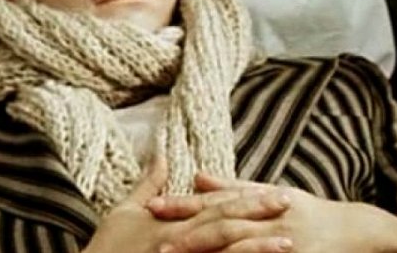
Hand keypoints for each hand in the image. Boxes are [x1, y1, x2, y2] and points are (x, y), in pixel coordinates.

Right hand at [83, 157, 293, 252]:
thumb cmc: (106, 247)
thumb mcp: (123, 211)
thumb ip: (148, 184)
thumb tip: (162, 154)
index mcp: (172, 221)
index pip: (216, 205)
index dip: (248, 197)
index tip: (277, 192)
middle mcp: (179, 240)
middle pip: (226, 224)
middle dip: (259, 214)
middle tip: (290, 204)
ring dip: (257, 248)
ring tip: (289, 244)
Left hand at [147, 174, 396, 252]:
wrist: (360, 230)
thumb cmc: (313, 213)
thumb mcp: (273, 193)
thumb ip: (232, 187)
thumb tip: (195, 176)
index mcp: (261, 200)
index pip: (214, 203)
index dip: (183, 204)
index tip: (152, 206)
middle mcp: (269, 218)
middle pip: (223, 226)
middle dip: (190, 234)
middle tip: (158, 243)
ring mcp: (284, 241)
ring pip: (241, 248)